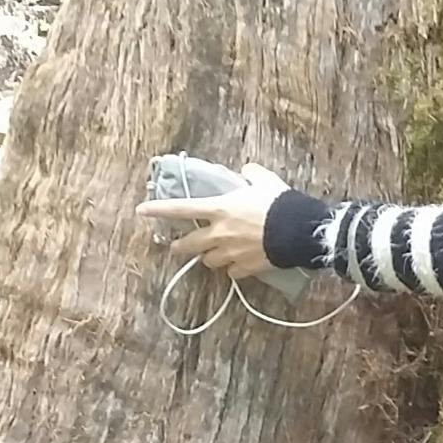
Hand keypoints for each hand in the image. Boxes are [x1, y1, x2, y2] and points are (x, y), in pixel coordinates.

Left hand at [138, 163, 286, 278]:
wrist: (301, 231)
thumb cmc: (281, 204)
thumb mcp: (266, 181)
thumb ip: (252, 174)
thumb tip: (246, 170)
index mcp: (219, 209)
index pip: (181, 209)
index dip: (158, 209)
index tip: (141, 211)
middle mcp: (219, 233)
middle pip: (188, 245)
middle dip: (180, 247)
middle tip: (178, 246)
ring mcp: (232, 252)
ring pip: (209, 261)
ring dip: (209, 258)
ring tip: (216, 255)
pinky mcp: (247, 267)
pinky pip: (232, 272)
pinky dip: (233, 269)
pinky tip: (239, 265)